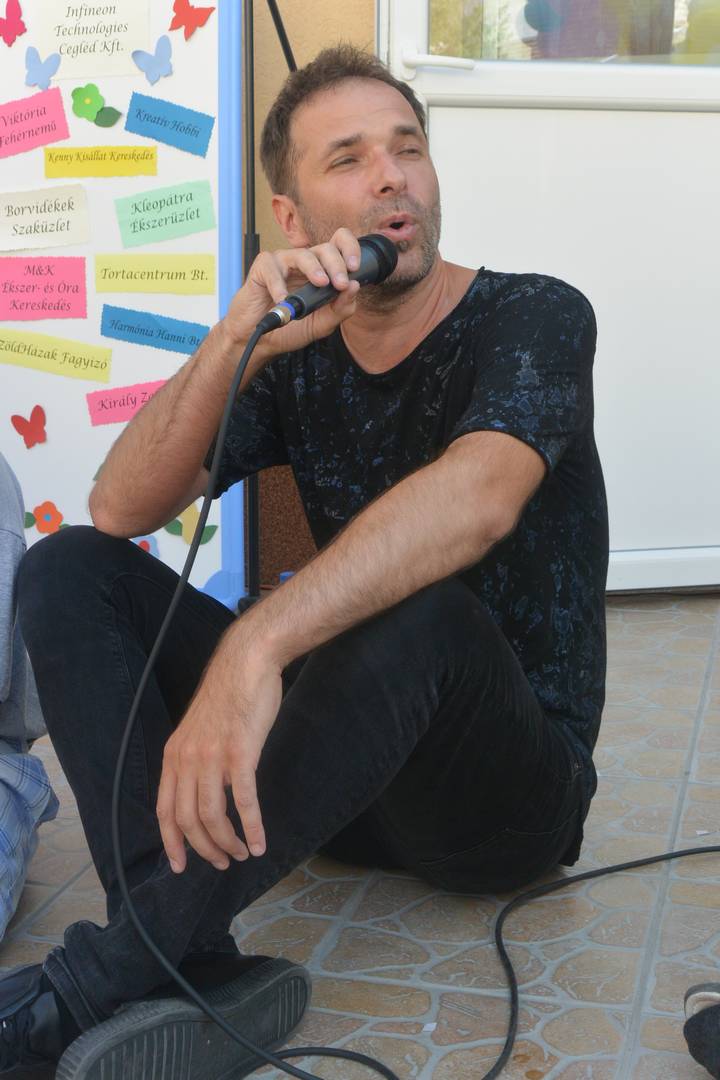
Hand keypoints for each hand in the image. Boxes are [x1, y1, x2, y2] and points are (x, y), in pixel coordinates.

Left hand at [156, 635, 282, 872]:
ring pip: (213, 816)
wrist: (247, 663)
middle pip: (188, 820)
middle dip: (205, 849)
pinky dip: (252, 827)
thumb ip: (196, 758)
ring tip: (242, 853)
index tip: (180, 865)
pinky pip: (243, 802)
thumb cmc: (229, 694)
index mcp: (175, 755)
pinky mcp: (241, 755)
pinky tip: (260, 842)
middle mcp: (188, 759)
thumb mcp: (198, 728)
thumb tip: (203, 788)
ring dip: (228, 843)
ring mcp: (213, 758)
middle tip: (222, 862)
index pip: (165, 810)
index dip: (171, 842)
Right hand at [223, 227, 361, 361]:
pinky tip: (283, 300)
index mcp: (322, 271)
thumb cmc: (290, 327)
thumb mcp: (322, 324)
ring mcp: (283, 263)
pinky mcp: (263, 268)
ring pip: (303, 255)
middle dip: (337, 265)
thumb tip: (354, 287)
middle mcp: (304, 263)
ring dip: (314, 269)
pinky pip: (273, 269)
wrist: (261, 340)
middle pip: (326, 248)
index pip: (339, 246)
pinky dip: (279, 285)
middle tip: (340, 283)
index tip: (354, 269)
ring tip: (321, 284)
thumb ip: (340, 309)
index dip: (350, 249)